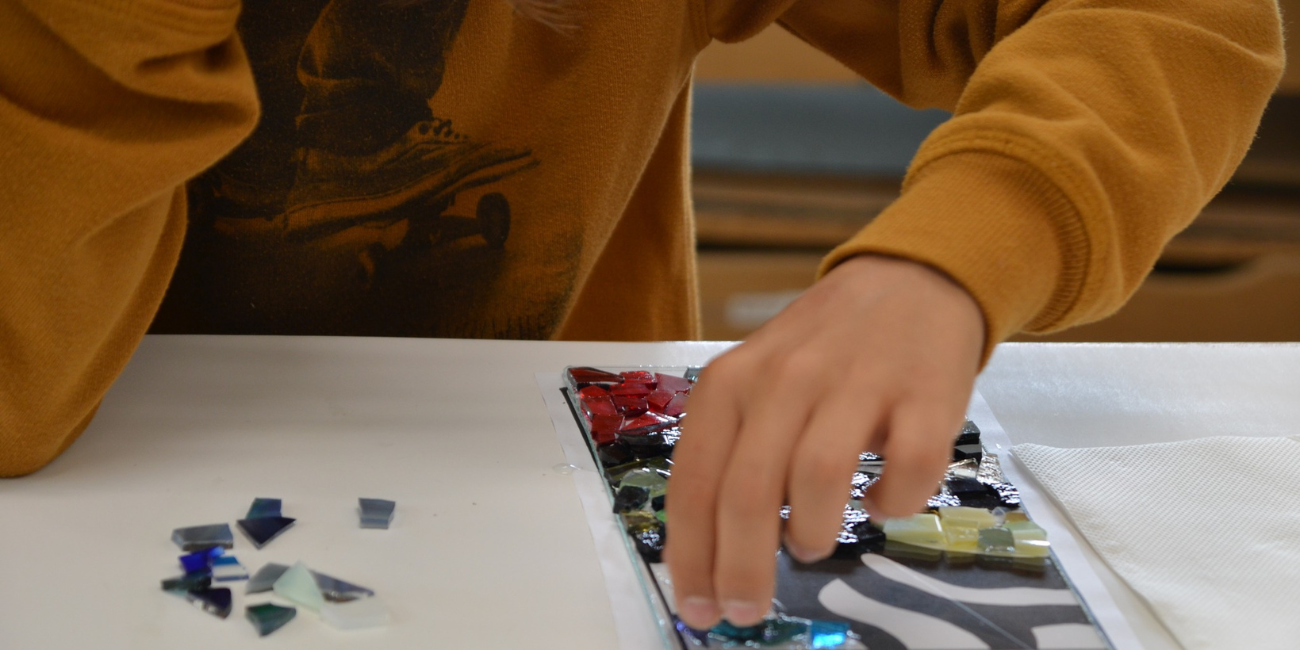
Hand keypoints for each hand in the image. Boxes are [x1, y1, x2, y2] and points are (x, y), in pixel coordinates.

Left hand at [664, 254, 984, 628]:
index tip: (698, 609)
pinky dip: (893, 504)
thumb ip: (732, 454)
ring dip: (812, 535)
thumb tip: (710, 555)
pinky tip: (880, 505)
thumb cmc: (821, 351)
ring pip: (819, 478)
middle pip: (750, 492)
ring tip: (812, 546)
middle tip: (747, 610)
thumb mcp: (756, 385)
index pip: (696, 482)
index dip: (692, 556)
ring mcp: (856, 384)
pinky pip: (908, 468)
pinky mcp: (924, 394)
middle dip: (741, 568)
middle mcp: (785, 380)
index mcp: (732, 383)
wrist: (910, 282)